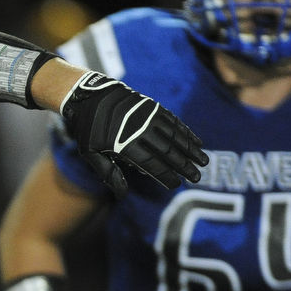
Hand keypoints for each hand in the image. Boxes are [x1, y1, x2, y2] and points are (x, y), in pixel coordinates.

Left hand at [61, 72, 207, 195]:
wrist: (89, 95)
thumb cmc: (88, 128)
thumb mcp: (90, 152)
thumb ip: (108, 172)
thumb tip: (122, 194)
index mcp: (124, 144)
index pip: (151, 164)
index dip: (165, 175)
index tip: (176, 184)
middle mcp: (140, 130)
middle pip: (168, 151)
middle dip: (184, 165)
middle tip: (196, 178)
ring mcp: (148, 117)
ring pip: (175, 135)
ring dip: (190, 149)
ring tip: (203, 161)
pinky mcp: (153, 106)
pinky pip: (174, 121)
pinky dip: (186, 132)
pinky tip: (196, 141)